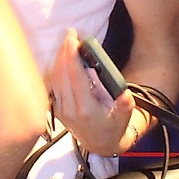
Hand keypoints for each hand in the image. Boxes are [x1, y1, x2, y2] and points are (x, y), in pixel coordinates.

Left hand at [47, 31, 134, 154]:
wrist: (100, 144)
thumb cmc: (113, 127)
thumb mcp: (124, 117)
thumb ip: (125, 105)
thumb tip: (125, 94)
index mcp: (85, 109)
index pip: (75, 78)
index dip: (72, 57)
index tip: (72, 40)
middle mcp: (69, 109)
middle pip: (62, 74)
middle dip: (64, 52)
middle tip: (70, 34)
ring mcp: (60, 109)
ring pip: (55, 78)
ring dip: (59, 57)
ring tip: (67, 42)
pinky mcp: (56, 108)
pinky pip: (53, 85)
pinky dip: (56, 68)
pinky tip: (62, 57)